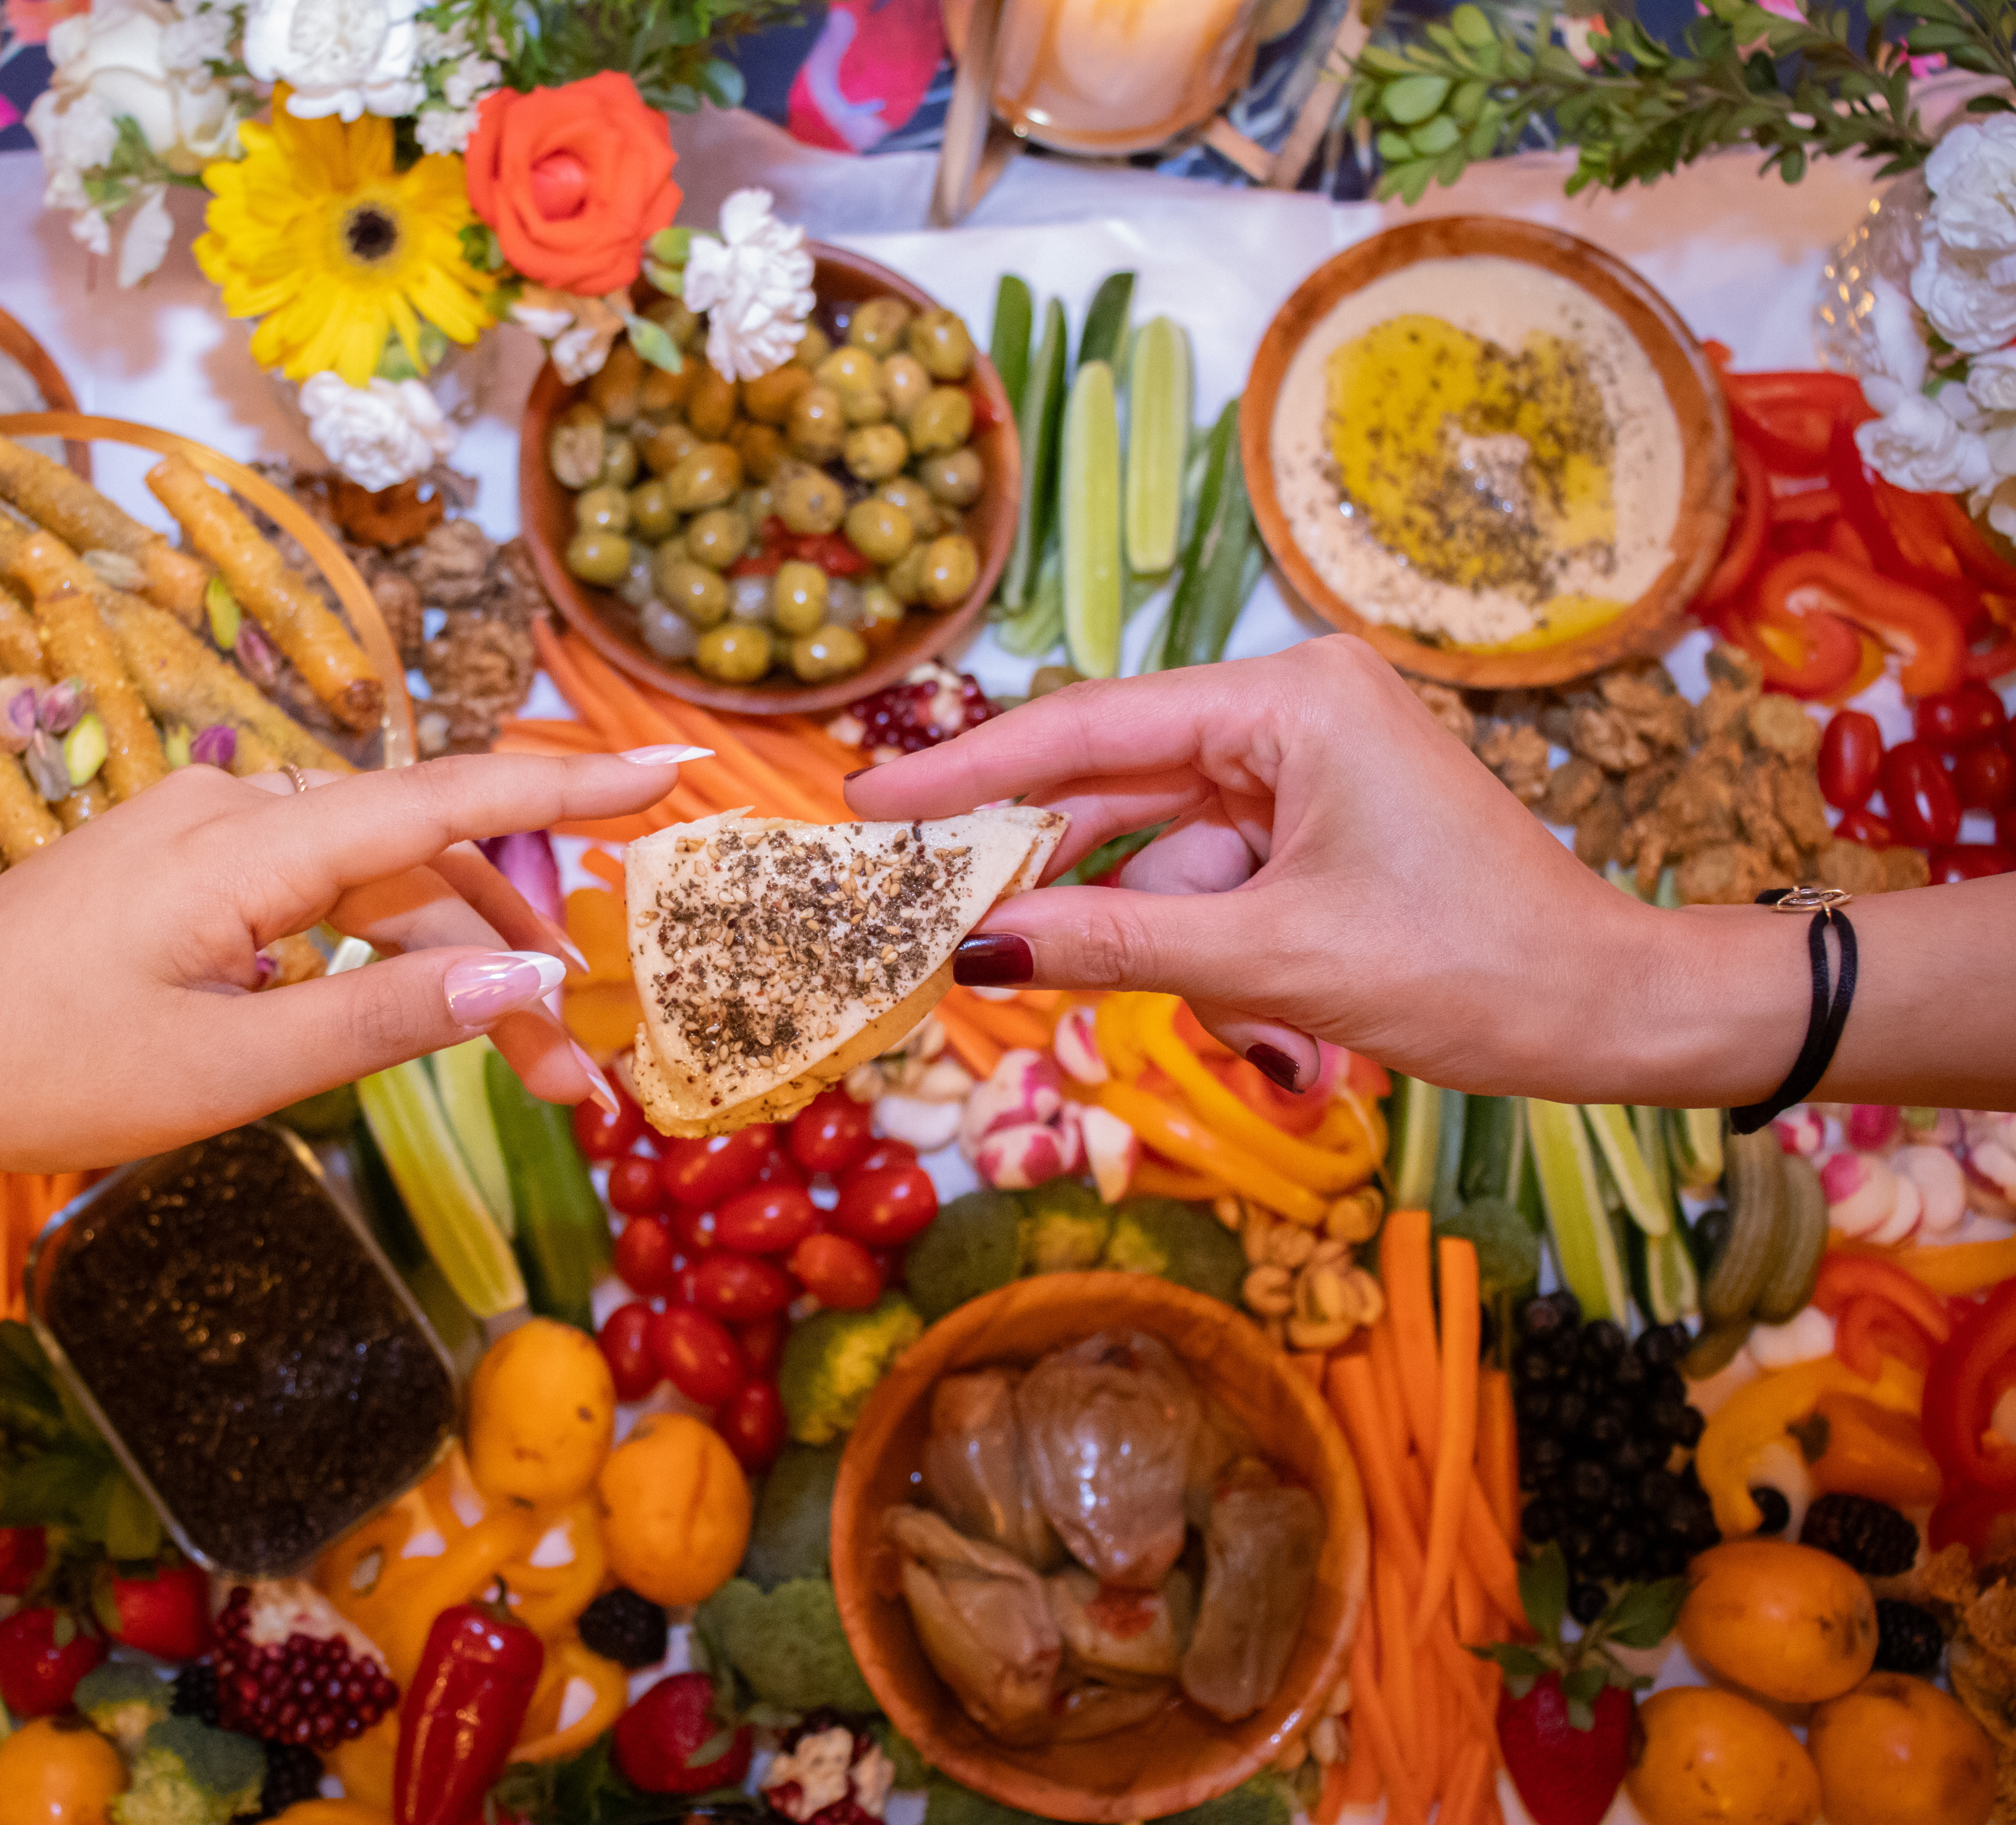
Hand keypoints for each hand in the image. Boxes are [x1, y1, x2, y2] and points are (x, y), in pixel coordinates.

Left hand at [0, 749, 676, 1173]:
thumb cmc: (39, 1075)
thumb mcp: (228, 1072)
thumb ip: (385, 1018)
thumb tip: (525, 974)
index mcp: (249, 843)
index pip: (446, 801)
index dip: (569, 793)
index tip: (675, 769)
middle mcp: (236, 809)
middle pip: (421, 865)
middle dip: (517, 958)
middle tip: (585, 1076)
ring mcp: (204, 834)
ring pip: (373, 888)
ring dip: (452, 966)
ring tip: (528, 1075)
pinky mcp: (181, 871)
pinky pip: (314, 898)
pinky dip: (379, 956)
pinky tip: (411, 1016)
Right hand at [843, 636, 1668, 1097]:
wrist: (1610, 1007)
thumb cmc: (1473, 966)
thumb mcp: (1276, 960)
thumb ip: (1115, 941)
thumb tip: (977, 945)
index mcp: (1290, 699)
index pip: (1089, 727)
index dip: (969, 771)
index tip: (871, 803)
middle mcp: (1291, 708)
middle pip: (1113, 785)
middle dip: (1054, 874)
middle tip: (941, 921)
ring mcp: (1305, 764)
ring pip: (1161, 850)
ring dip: (1166, 942)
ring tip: (1251, 1019)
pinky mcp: (1317, 820)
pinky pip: (1211, 877)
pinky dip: (1210, 948)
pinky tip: (1269, 1016)